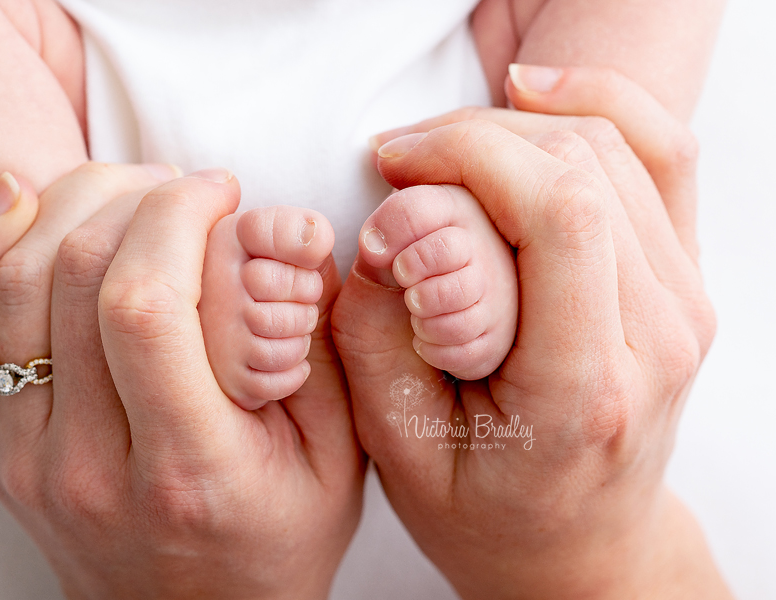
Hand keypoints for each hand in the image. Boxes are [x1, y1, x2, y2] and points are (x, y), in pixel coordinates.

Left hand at [0, 164, 363, 598]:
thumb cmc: (272, 540)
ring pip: (15, 284)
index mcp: (187, 469)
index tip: (220, 192)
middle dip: (135, 198)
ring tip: (132, 196)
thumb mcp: (336, 455)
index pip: (147, 307)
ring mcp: (26, 458)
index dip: (179, 218)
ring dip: (72, 207)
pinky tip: (15, 203)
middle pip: (78, 278)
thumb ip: (319, 348)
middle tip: (185, 189)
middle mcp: (88, 466)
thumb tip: (295, 239)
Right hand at [334, 67, 729, 597]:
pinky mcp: (681, 279)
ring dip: (518, 124)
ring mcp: (684, 303)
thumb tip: (384, 227)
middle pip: (583, 166)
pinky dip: (598, 107)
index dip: (469, 155)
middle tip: (401, 160)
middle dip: (475, 136)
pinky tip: (534, 98)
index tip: (395, 162)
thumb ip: (377, 335)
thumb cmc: (487, 513)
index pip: (559, 215)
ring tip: (443, 149)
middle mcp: (658, 337)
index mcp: (585, 389)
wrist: (578, 549)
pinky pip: (659, 154)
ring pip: (619, 146)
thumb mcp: (399, 447)